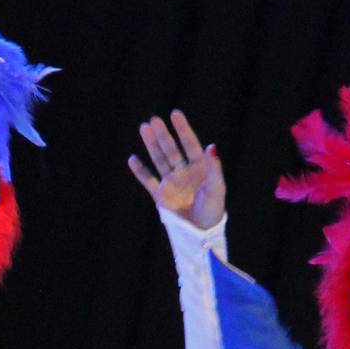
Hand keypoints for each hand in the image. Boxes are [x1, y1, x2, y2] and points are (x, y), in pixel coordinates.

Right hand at [127, 110, 224, 230]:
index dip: (183, 129)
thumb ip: (214, 168)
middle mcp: (184, 172)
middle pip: (171, 149)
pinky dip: (140, 171)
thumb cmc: (213, 211)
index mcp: (199, 168)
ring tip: (143, 128)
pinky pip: (148, 180)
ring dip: (151, 145)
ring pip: (159, 160)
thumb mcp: (216, 188)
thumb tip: (211, 146)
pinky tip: (133, 159)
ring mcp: (171, 183)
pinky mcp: (161, 196)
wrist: (200, 234)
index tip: (175, 114)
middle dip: (163, 135)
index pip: (190, 144)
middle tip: (154, 120)